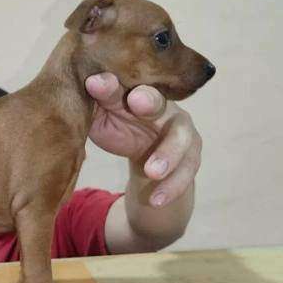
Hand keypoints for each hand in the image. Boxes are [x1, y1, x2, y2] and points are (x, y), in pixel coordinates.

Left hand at [86, 73, 201, 206]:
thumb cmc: (121, 133)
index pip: (125, 87)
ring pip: (181, 139)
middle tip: (136, 102)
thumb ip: (99, 105)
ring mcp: (183, 132)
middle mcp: (164, 109)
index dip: (112, 86)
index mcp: (139, 95)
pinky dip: (171, 187)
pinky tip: (156, 200)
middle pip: (159, 102)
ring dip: (168, 155)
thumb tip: (90, 82)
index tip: (95, 84)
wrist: (149, 171)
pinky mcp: (192, 158)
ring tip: (152, 172)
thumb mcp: (104, 122)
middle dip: (149, 102)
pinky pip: (186, 172)